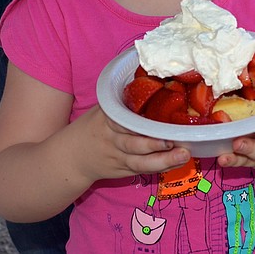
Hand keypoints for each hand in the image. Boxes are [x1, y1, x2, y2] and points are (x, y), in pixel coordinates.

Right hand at [71, 105, 190, 182]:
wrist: (71, 158)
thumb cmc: (94, 126)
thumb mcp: (103, 109)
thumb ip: (125, 103)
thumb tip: (160, 83)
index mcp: (107, 119)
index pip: (124, 119)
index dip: (142, 121)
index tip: (161, 118)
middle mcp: (112, 139)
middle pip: (133, 144)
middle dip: (154, 144)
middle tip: (175, 141)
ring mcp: (118, 158)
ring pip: (140, 162)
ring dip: (163, 160)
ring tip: (183, 155)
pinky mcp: (122, 171)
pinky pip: (143, 170)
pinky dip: (160, 168)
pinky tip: (176, 164)